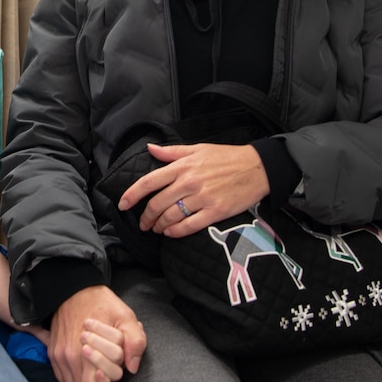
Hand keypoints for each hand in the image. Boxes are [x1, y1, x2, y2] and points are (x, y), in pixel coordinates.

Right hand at [48, 286, 144, 381]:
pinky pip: (62, 379)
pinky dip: (74, 381)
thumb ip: (135, 342)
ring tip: (96, 376)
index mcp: (86, 351)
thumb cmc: (100, 302)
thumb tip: (132, 367)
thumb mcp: (125, 316)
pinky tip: (85, 370)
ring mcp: (58, 355)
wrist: (72, 288)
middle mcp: (69, 357)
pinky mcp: (53, 352)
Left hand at [118, 143, 268, 236]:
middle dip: (146, 217)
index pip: (149, 182)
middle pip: (157, 203)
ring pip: (171, 216)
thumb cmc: (227, 157)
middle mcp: (189, 182)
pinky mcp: (215, 212)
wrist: (258, 168)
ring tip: (156, 229)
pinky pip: (189, 226)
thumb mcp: (198, 149)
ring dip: (159, 226)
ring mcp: (202, 198)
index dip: (132, 195)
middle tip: (143, 223)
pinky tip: (171, 233)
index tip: (122, 205)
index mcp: (182, 166)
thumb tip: (150, 149)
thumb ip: (171, 152)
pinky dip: (176, 232)